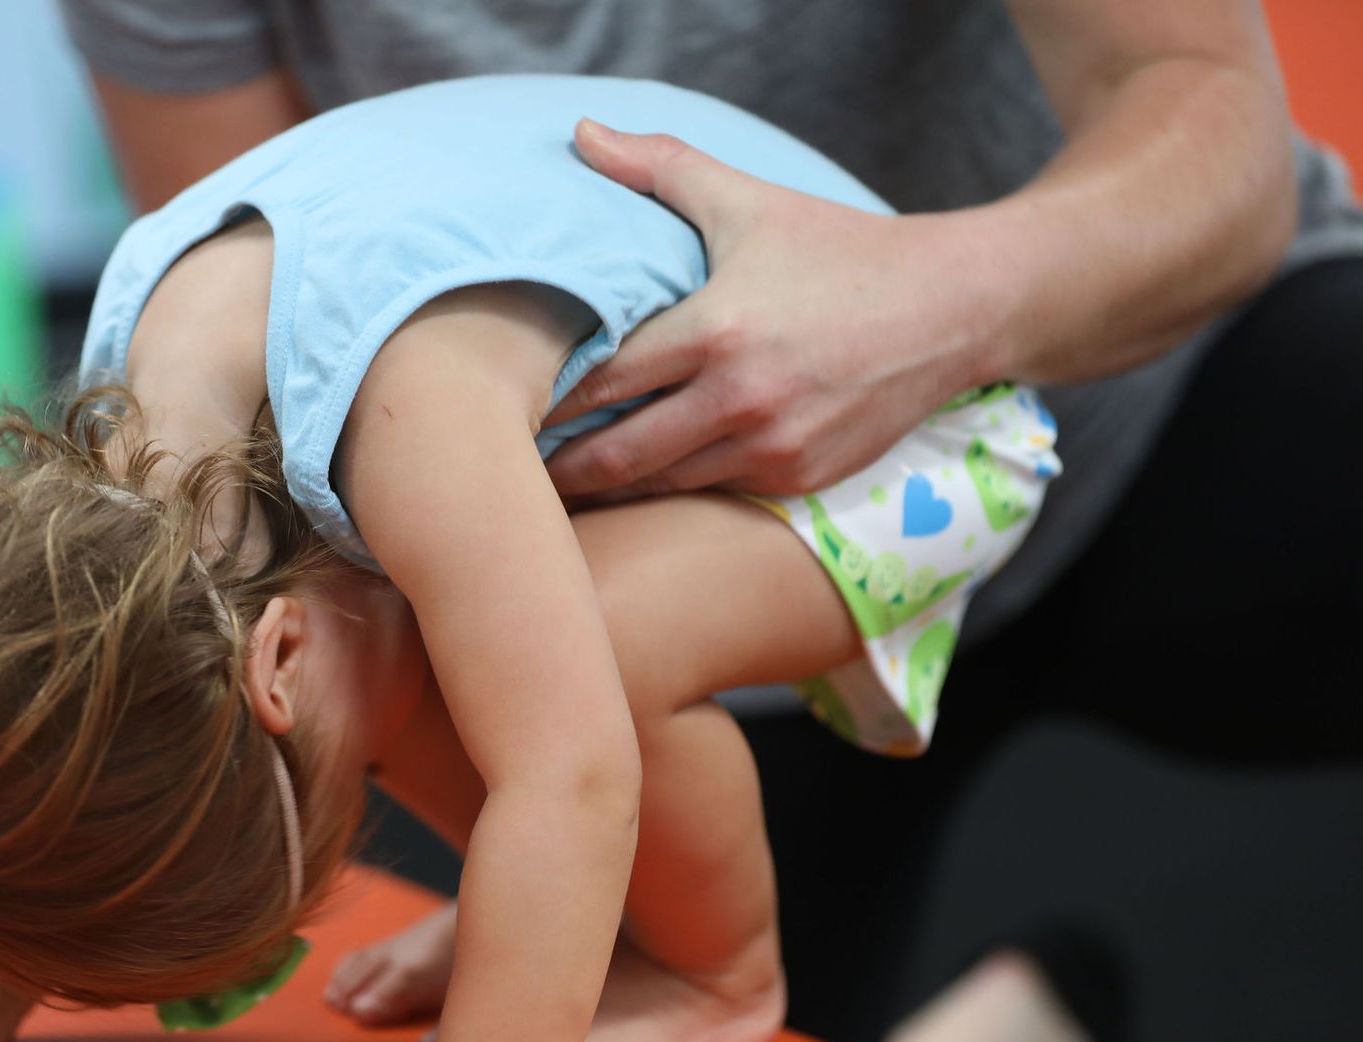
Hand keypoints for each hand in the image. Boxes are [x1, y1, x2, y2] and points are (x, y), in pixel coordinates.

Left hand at [544, 119, 997, 502]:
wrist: (955, 309)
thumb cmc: (840, 251)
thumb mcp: (748, 201)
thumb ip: (659, 169)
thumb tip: (579, 135)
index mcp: (716, 331)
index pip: (600, 379)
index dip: (543, 398)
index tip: (500, 406)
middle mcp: (741, 400)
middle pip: (615, 454)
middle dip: (556, 467)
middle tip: (507, 470)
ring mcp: (771, 448)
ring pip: (659, 486)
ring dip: (606, 487)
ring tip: (552, 487)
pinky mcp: (797, 480)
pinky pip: (710, 493)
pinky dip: (667, 491)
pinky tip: (629, 485)